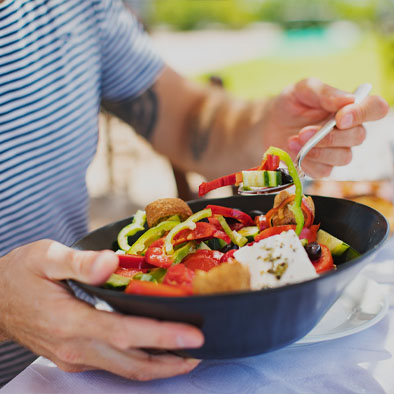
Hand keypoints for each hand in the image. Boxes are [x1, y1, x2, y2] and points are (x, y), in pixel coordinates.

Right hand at [0, 240, 202, 379]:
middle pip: (132, 363)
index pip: (126, 334)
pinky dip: (140, 362)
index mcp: (69, 321)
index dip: (163, 336)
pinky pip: (114, 366)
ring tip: (188, 356)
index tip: (194, 336)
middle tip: (203, 350)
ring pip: (125, 371)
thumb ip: (78, 261)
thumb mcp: (44, 257)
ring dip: (159, 367)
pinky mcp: (74, 358)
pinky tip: (156, 350)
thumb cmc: (19, 274)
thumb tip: (109, 263)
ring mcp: (74, 357)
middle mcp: (75, 347)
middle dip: (171, 361)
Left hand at [263, 78, 388, 176]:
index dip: (364, 114)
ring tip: (294, 140)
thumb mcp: (302, 90)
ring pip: (343, 157)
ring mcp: (336, 150)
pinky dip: (309, 163)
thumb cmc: (290, 104)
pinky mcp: (322, 166)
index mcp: (349, 107)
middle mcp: (348, 130)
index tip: (341, 117)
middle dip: (330, 136)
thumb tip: (347, 101)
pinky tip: (295, 152)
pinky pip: (325, 171)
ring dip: (318, 150)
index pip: (375, 108)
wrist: (269, 124)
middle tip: (303, 132)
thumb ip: (324, 93)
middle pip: (358, 136)